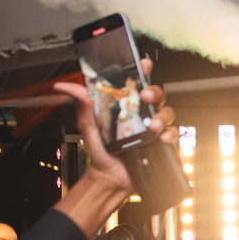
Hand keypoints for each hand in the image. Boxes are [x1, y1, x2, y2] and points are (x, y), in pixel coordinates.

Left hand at [52, 58, 176, 191]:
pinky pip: (173, 133)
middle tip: (146, 96)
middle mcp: (142, 114)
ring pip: (167, 112)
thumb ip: (82, 103)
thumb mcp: (88, 124)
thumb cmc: (101, 149)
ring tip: (152, 127)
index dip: (143, 71)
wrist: (109, 175)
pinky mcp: (161, 142)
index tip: (144, 64)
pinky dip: (170, 134)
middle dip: (155, 92)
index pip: (137, 84)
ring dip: (162, 116)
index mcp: (127, 105)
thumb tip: (65, 86)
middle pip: (157, 95)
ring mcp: (153, 128)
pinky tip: (161, 139)